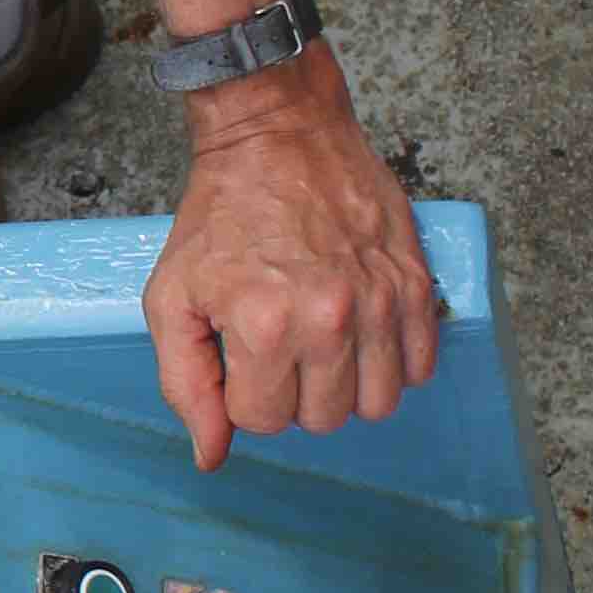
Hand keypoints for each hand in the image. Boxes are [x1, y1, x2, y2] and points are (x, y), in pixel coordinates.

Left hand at [142, 50, 440, 468]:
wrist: (276, 136)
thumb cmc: (220, 215)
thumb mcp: (172, 297)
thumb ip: (185, 385)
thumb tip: (212, 456)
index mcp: (262, 325)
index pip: (262, 421)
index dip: (243, 394)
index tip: (239, 353)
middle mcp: (328, 318)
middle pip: (323, 419)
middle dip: (293, 394)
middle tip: (280, 347)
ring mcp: (379, 301)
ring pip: (378, 404)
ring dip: (346, 387)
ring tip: (322, 344)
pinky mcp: (414, 283)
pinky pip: (419, 367)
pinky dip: (393, 363)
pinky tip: (362, 332)